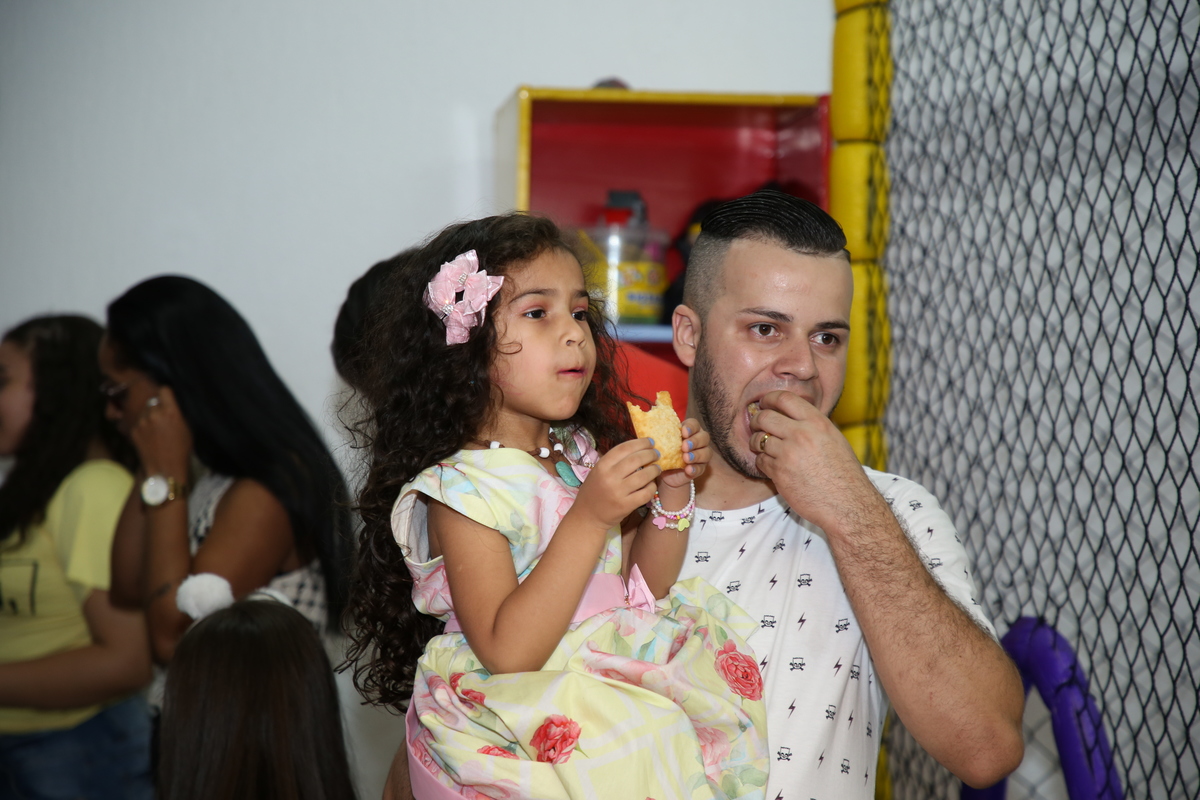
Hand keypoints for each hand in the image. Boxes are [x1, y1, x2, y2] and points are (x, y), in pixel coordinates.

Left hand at [130, 386, 192, 480]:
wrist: (165, 468)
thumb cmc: (181, 449)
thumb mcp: (187, 428)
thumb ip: (177, 413)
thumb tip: (172, 404)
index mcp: (171, 411)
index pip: (164, 390)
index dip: (166, 394)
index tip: (168, 400)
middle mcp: (155, 413)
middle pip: (153, 401)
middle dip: (157, 407)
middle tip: (162, 418)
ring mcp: (141, 421)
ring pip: (144, 411)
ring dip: (149, 416)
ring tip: (155, 429)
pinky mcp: (133, 430)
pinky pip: (138, 422)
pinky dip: (142, 426)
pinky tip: (149, 437)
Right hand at [565, 438, 659, 531]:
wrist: (587, 516)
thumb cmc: (594, 491)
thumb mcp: (598, 472)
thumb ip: (615, 461)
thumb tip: (638, 449)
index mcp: (602, 466)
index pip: (624, 448)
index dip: (640, 442)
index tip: (650, 441)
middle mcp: (609, 477)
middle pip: (636, 459)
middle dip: (650, 454)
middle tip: (657, 454)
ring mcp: (618, 492)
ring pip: (644, 475)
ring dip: (654, 469)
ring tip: (657, 468)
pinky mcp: (625, 506)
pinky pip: (645, 493)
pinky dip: (652, 487)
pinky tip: (652, 484)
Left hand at [659, 418, 709, 489]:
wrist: (664, 472)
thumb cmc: (662, 452)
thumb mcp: (659, 442)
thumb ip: (656, 434)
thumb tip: (643, 426)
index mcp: (689, 431)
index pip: (694, 424)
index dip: (690, 427)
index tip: (683, 432)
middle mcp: (698, 441)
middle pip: (704, 437)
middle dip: (694, 441)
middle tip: (684, 446)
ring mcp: (701, 455)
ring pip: (706, 452)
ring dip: (696, 455)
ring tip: (686, 458)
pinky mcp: (700, 468)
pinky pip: (701, 468)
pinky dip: (695, 469)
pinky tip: (688, 470)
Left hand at [749, 390, 877, 531]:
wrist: (848, 504)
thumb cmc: (844, 474)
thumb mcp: (834, 439)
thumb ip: (813, 426)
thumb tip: (793, 415)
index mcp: (817, 422)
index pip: (784, 398)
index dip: (769, 399)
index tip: (765, 403)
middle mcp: (801, 434)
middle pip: (764, 417)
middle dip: (757, 421)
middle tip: (757, 426)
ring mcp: (788, 454)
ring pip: (758, 440)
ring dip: (756, 443)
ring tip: (763, 447)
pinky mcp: (779, 473)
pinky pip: (760, 460)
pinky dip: (762, 462)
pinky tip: (771, 465)